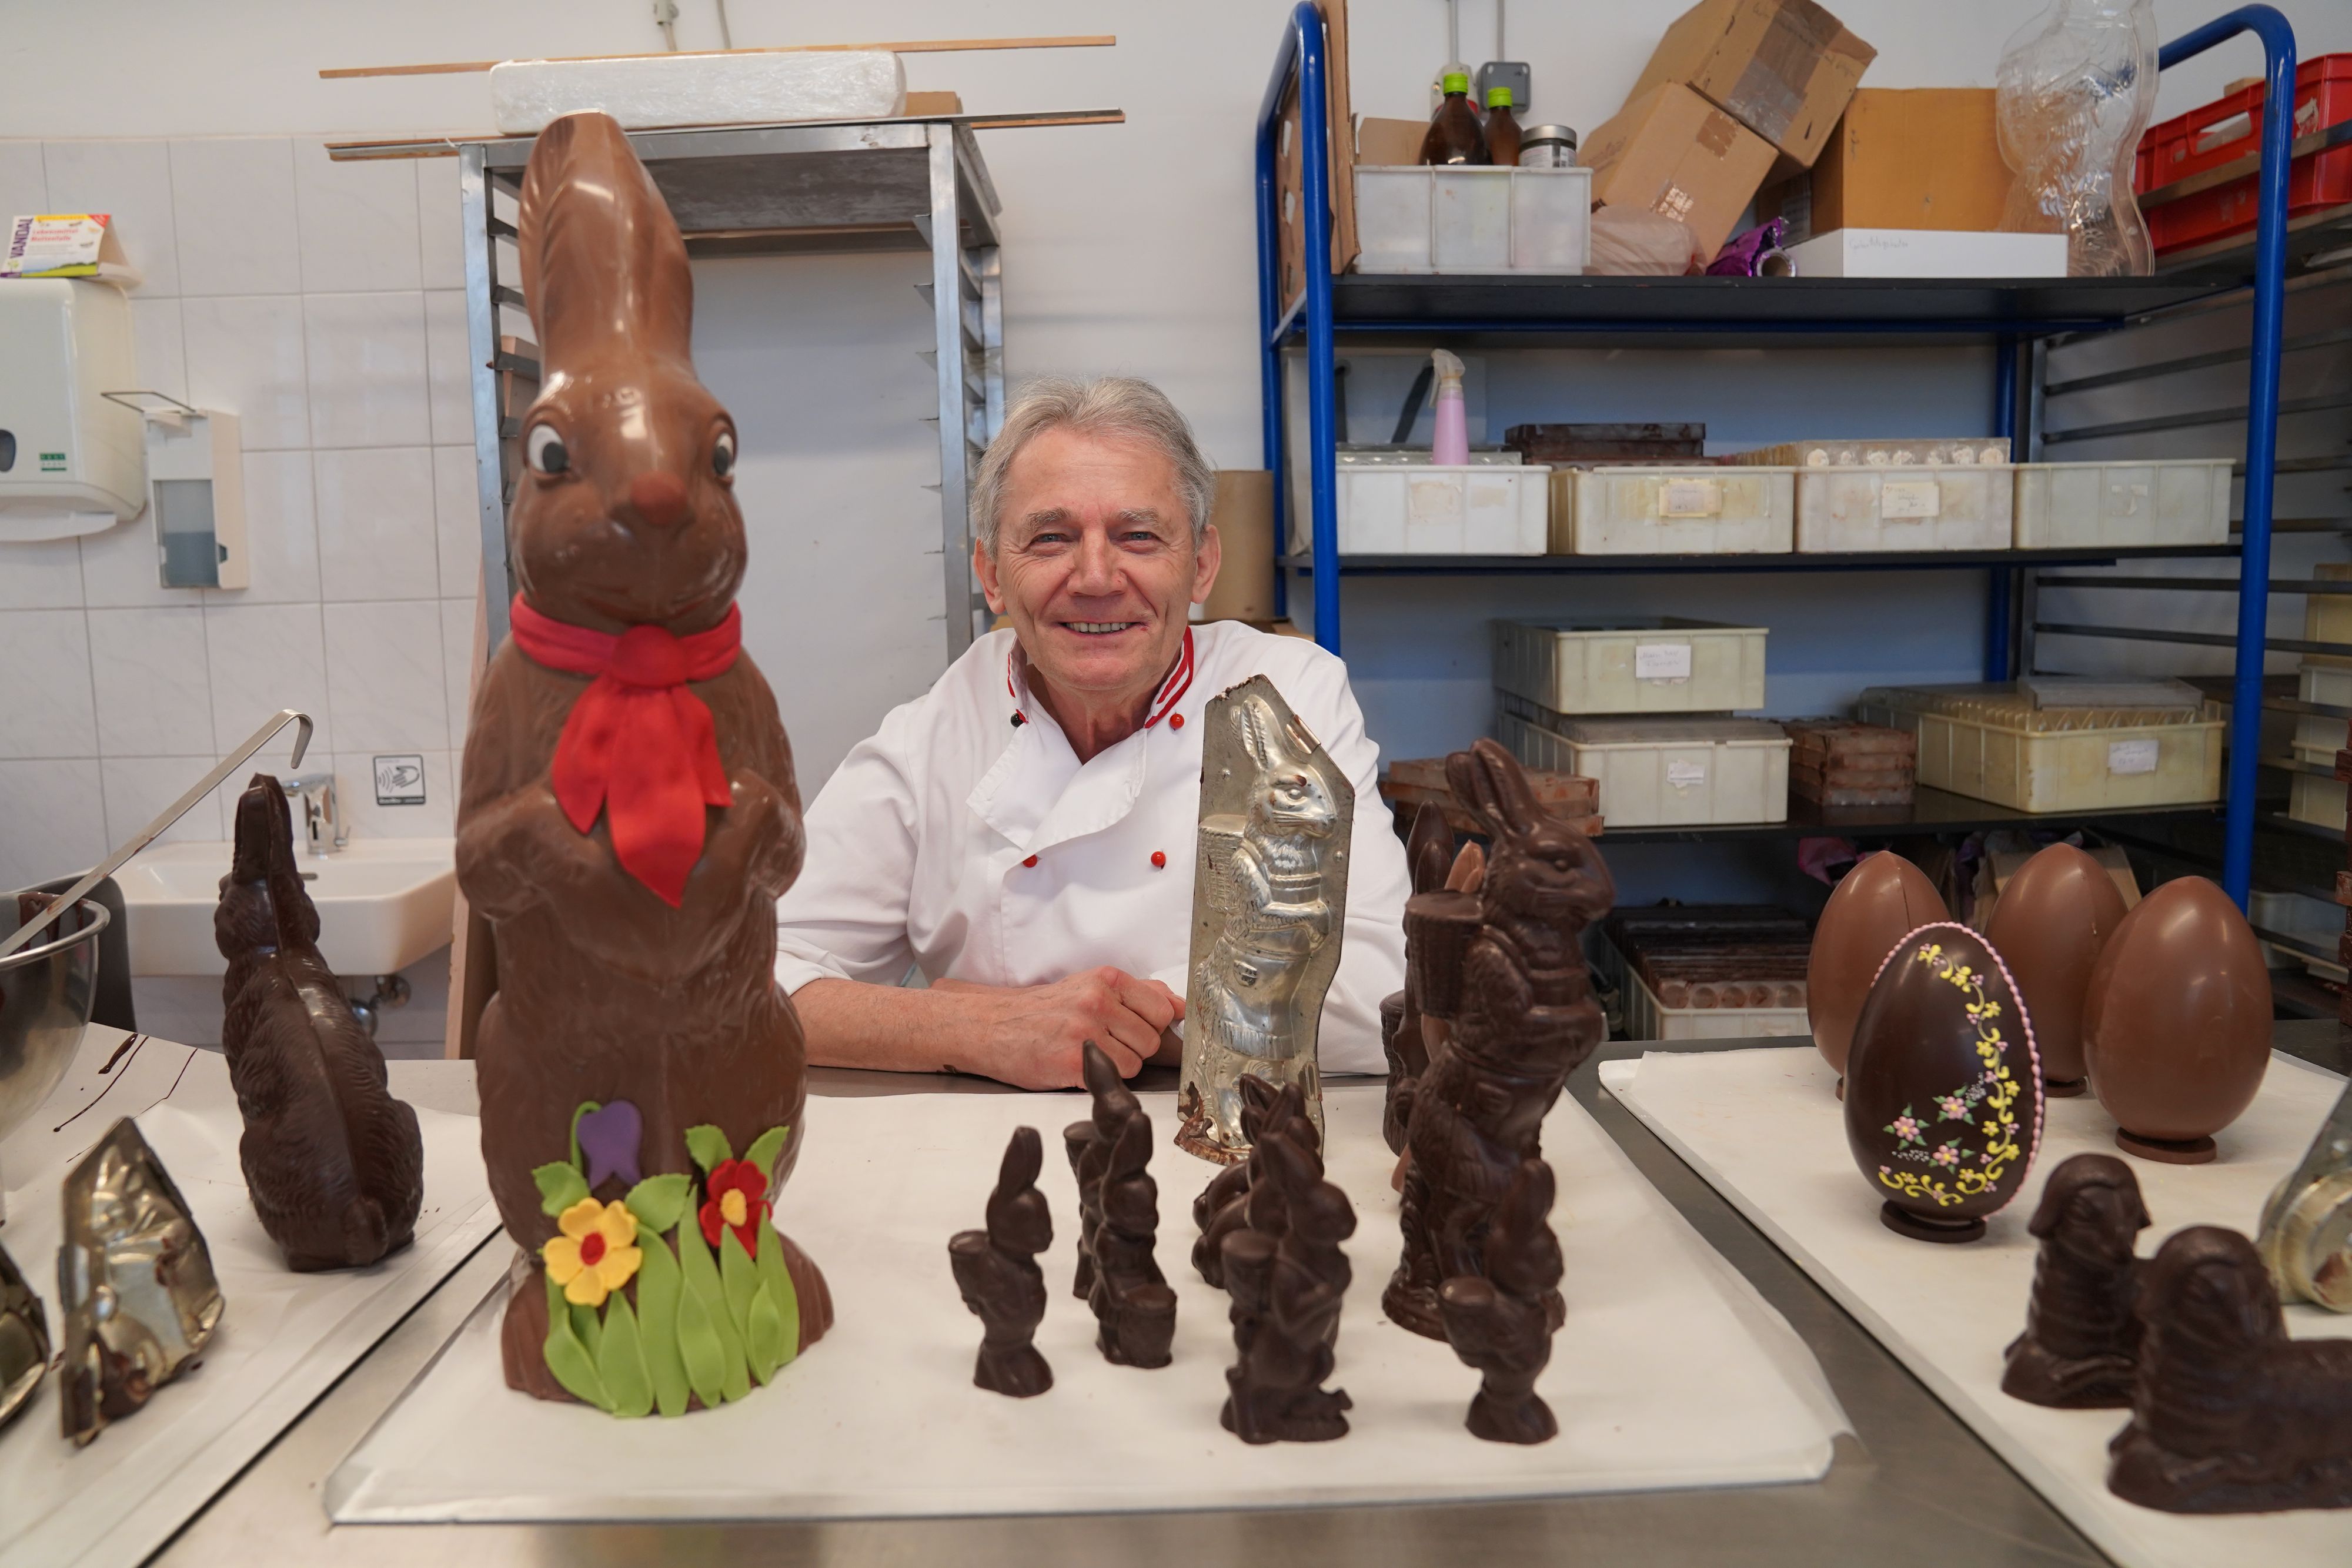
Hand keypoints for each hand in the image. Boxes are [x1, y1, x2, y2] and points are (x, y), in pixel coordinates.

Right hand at [934, 968, 1184, 1089]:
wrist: (991, 1025)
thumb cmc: (1042, 1010)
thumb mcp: (1088, 986)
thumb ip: (1137, 993)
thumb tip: (1179, 1005)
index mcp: (1106, 979)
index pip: (1162, 1008)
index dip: (1153, 1026)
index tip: (1136, 1031)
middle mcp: (1098, 1001)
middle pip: (1151, 1039)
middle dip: (1134, 1048)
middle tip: (1105, 1044)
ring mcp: (1085, 1031)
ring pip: (1135, 1062)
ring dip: (1118, 1067)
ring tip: (1090, 1055)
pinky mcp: (1073, 1061)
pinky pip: (1112, 1078)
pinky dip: (1100, 1079)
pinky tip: (1077, 1067)